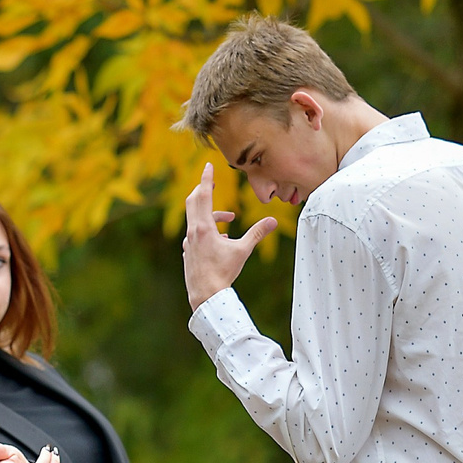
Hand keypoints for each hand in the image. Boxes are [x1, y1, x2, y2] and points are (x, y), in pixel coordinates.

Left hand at [181, 162, 275, 310]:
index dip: (206, 178)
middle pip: (193, 202)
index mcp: (204, 227)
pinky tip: (219, 240)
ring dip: (212, 215)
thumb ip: (257, 233)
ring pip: (196, 219)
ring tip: (229, 221)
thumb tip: (274, 221)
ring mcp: (188, 242)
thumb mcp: (242, 251)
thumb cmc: (223, 273)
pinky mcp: (188, 252)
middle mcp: (192, 232)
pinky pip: (195, 234)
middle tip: (212, 184)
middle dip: (203, 191)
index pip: (203, 195)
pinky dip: (206, 230)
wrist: (205, 296)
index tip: (208, 165)